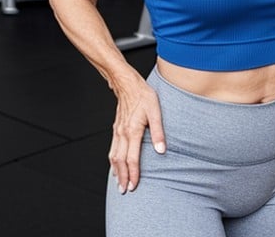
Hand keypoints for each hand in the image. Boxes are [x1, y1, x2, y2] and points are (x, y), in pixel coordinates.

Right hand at [109, 77, 164, 193]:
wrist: (127, 84)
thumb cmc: (143, 95)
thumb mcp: (155, 111)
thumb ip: (158, 132)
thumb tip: (162, 150)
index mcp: (132, 131)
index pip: (132, 158)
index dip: (133, 174)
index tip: (134, 186)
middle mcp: (122, 133)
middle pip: (120, 161)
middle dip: (122, 177)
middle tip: (124, 191)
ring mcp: (117, 132)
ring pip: (114, 156)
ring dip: (116, 171)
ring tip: (118, 183)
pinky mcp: (116, 129)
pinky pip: (112, 149)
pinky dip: (113, 161)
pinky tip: (115, 166)